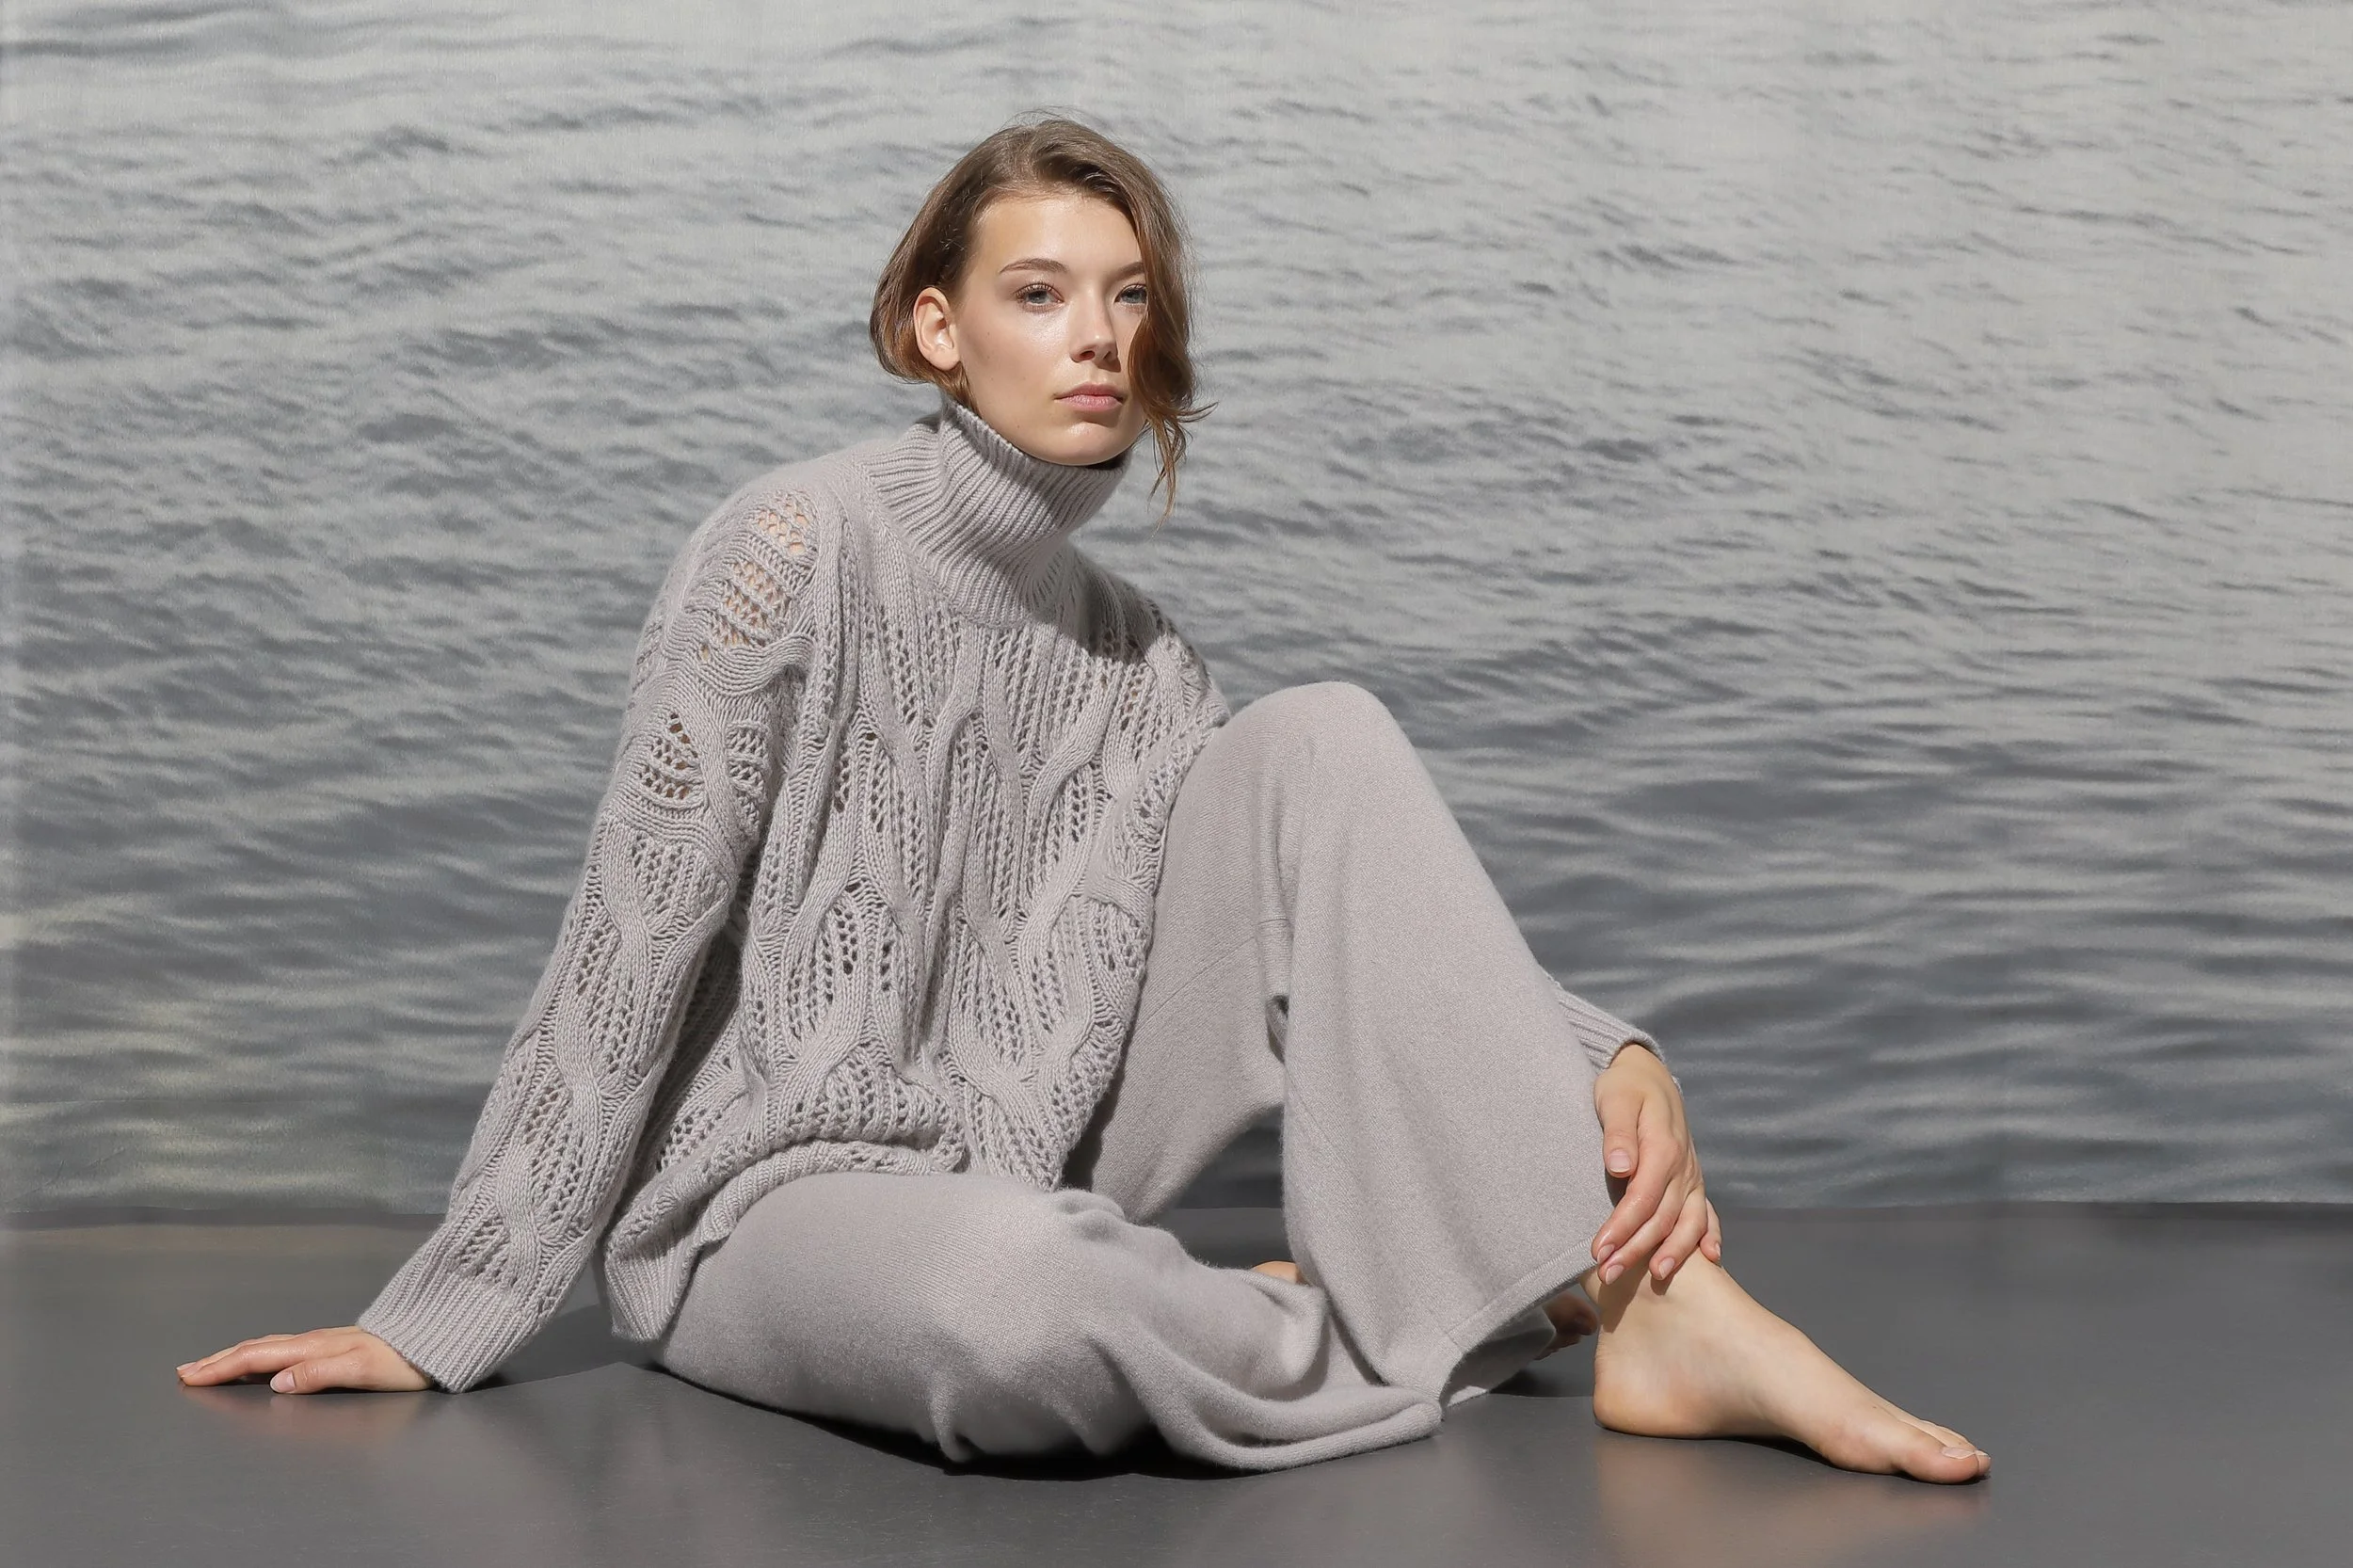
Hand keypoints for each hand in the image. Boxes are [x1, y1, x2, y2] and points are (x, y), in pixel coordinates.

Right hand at [175, 1326, 431, 1393]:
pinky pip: (285, 1348)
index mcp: (315, 1348)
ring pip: (269, 1347)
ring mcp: (325, 1342)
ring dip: (236, 1356)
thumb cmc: (406, 1362)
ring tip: (211, 1364)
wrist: (439, 1340)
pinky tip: (261, 1362)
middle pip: (257, 1349)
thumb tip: (276, 1381)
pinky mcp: (336, 1346)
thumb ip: (319, 1373)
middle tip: (185, 1370)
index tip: (189, 1376)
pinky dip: (260, 1355)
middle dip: (219, 1360)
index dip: (222, 1368)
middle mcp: (316, 1342)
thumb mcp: (364, 1371)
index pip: (258, 1358)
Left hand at [1590, 1043, 1721, 1285]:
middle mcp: (1683, 1167)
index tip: (1598, 1251)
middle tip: (1609, 1275)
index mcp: (1663, 1148)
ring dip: (1673, 1252)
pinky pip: (1707, 1212)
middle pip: (1663, 1217)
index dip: (1621, 1228)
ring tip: (1656, 1278)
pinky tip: (1709, 1258)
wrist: (1648, 1074)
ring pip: (1688, 1221)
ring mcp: (1691, 1176)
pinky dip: (1709, 1235)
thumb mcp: (1616, 1098)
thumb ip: (1618, 1132)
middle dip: (1637, 1250)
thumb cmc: (1625, 1087)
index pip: (1642, 1198)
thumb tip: (1620, 1166)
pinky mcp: (1693, 1180)